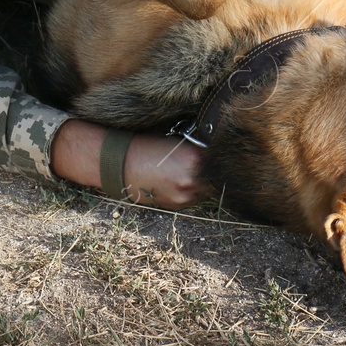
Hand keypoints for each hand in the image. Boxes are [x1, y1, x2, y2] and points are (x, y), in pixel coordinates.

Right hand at [50, 120, 213, 208]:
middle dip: (214, 175)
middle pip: (218, 181)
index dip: (223, 160)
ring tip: (187, 173)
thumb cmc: (148, 146)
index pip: (223, 162)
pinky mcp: (176, 204)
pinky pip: (192, 199)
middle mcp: (194, 178)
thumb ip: (198, 149)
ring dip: (202, 185)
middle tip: (207, 168)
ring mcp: (185, 194)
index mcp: (196, 158)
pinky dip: (189, 192)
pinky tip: (177, 181)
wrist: (122, 163)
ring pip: (206, 192)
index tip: (222, 158)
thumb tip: (214, 153)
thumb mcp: (177, 141)